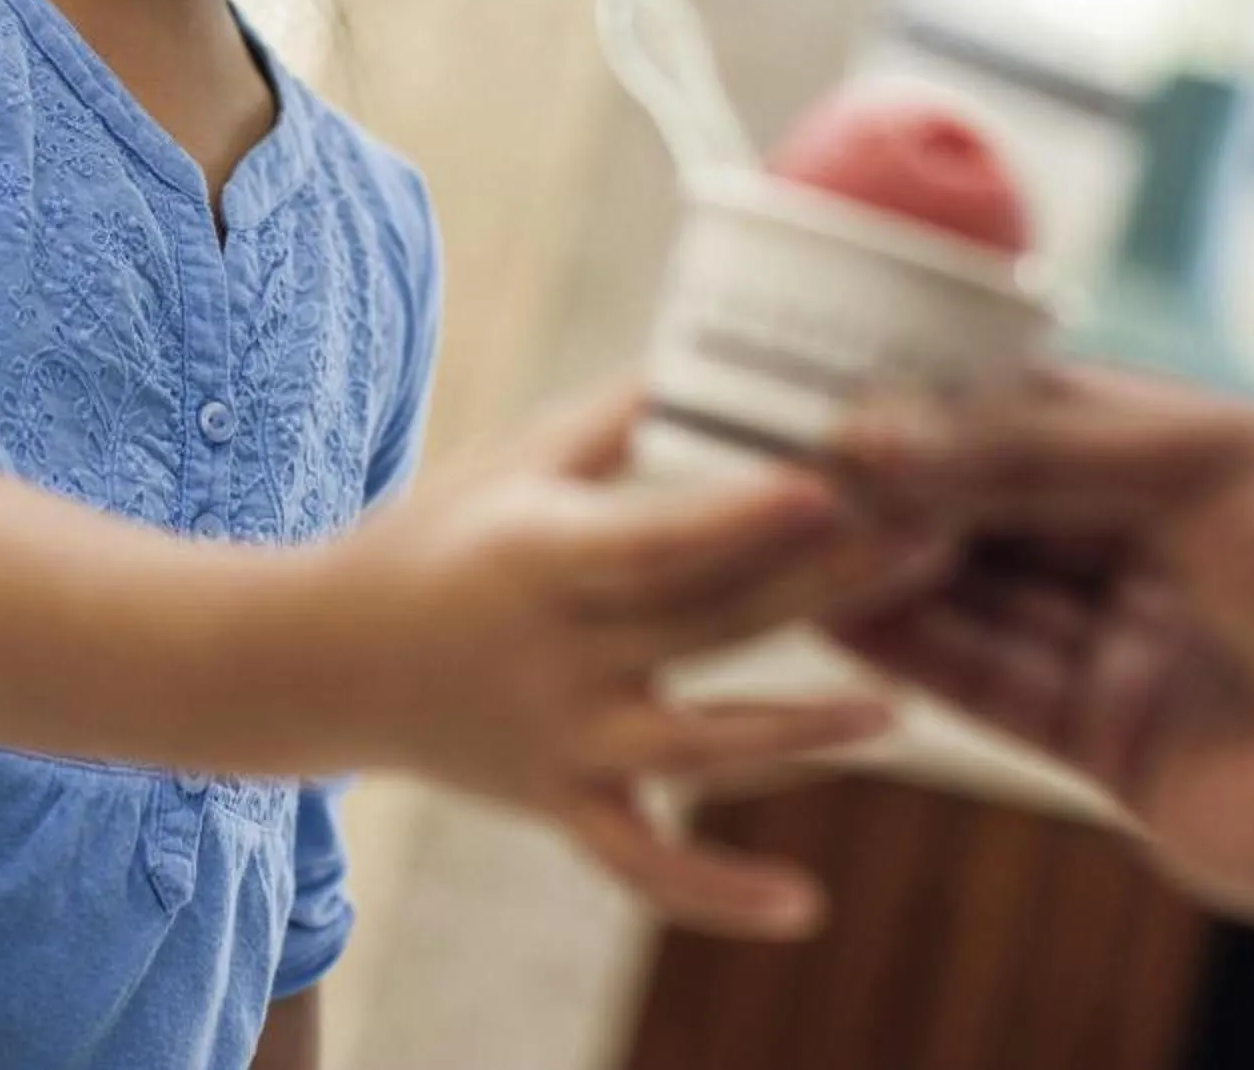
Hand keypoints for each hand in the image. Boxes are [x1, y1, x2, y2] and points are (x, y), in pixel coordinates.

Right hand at [309, 385, 925, 938]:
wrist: (317, 661)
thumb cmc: (433, 533)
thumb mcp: (514, 459)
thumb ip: (624, 416)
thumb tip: (732, 347)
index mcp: (539, 554)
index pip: (659, 537)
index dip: (747, 514)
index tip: (837, 480)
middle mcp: (554, 655)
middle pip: (709, 625)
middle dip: (827, 585)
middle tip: (936, 539)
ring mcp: (560, 742)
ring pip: (696, 749)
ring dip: (801, 731)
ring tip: (898, 708)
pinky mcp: (562, 805)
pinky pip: (643, 866)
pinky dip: (716, 894)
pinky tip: (807, 906)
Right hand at [829, 367, 1253, 929]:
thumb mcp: (1188, 459)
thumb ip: (1020, 449)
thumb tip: (865, 436)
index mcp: (1184, 462)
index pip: (1025, 421)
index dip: (931, 413)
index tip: (832, 398)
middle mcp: (1149, 553)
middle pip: (990, 513)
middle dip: (893, 491)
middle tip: (782, 467)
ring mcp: (1128, 651)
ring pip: (978, 599)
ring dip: (885, 567)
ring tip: (781, 530)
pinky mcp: (1110, 746)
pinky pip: (991, 686)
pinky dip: (914, 649)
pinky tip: (835, 610)